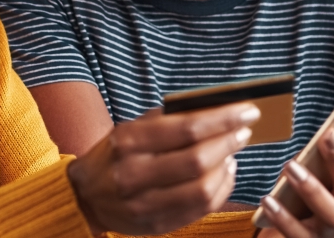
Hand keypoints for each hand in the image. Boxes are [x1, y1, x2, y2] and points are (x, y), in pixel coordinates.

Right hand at [67, 102, 258, 235]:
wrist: (86, 196)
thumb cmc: (115, 155)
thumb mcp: (131, 129)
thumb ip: (166, 119)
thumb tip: (213, 109)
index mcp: (129, 141)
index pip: (187, 128)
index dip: (223, 120)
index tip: (248, 111)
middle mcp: (134, 173)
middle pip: (197, 160)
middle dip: (228, 143)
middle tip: (244, 131)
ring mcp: (144, 203)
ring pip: (202, 189)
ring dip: (226, 168)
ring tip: (232, 153)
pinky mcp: (155, 224)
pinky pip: (200, 209)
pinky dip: (220, 190)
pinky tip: (223, 174)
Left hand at [256, 108, 333, 237]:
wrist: (279, 233)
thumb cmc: (296, 195)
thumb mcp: (310, 169)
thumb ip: (319, 153)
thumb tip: (326, 129)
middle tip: (328, 135)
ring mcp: (329, 230)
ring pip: (333, 213)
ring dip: (313, 188)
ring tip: (290, 167)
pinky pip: (297, 233)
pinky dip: (283, 216)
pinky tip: (268, 199)